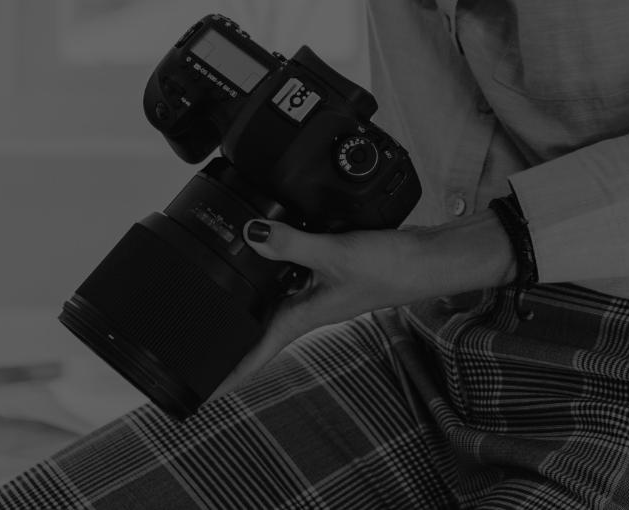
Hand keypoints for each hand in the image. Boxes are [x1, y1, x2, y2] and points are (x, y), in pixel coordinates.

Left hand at [213, 220, 429, 394]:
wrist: (429, 260)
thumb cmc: (393, 269)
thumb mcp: (336, 255)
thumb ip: (293, 244)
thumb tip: (251, 235)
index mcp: (306, 317)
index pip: (260, 353)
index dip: (231, 374)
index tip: (203, 393)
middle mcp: (310, 309)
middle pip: (260, 332)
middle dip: (232, 344)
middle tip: (199, 353)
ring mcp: (320, 293)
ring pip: (274, 304)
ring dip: (250, 311)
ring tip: (217, 315)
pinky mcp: (330, 275)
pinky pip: (291, 280)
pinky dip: (273, 276)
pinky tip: (265, 260)